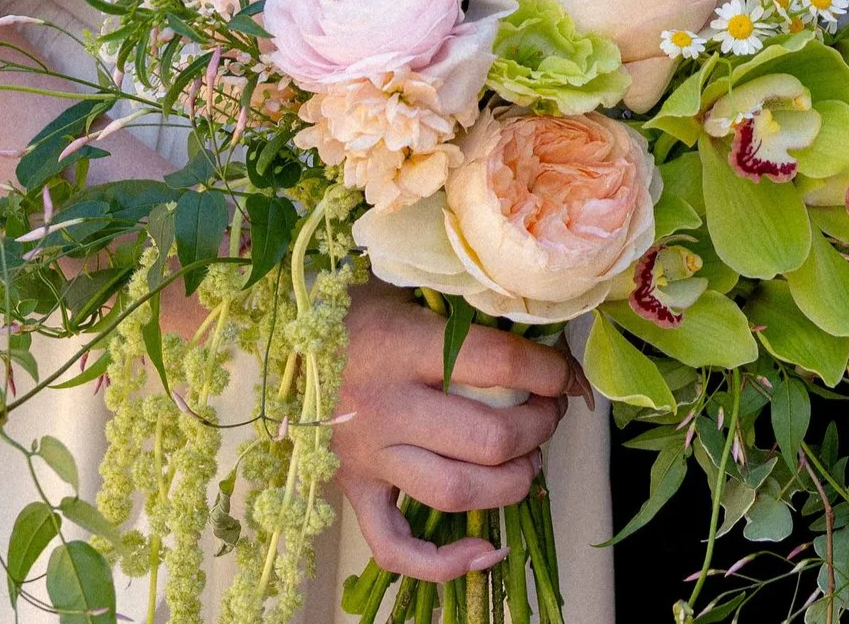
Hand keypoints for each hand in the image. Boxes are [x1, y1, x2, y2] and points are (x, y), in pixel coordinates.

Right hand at [334, 280, 591, 578]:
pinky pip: (394, 547)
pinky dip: (443, 563)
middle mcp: (384, 407)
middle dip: (539, 429)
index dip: (549, 372)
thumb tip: (545, 335)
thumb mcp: (410, 286)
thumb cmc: (357, 305)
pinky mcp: (352, 489)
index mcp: (402, 346)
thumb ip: (470, 308)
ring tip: (527, 460)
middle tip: (548, 413)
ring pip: (456, 493)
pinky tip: (485, 550)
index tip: (564, 375)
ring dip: (511, 483)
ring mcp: (366, 455)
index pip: (499, 365)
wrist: (284, 333)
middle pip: (488, 439)